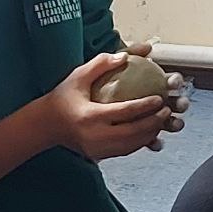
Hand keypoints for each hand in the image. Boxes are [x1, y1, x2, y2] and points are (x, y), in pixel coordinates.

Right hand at [47, 54, 187, 160]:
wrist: (46, 125)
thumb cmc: (63, 97)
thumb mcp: (78, 76)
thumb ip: (101, 64)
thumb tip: (125, 56)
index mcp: (89, 116)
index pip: (124, 112)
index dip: (145, 106)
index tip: (160, 98)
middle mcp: (94, 136)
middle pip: (132, 132)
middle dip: (154, 122)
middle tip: (167, 109)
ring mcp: (96, 149)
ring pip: (131, 145)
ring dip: (150, 133)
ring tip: (162, 120)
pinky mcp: (99, 156)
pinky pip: (125, 151)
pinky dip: (140, 142)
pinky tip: (149, 131)